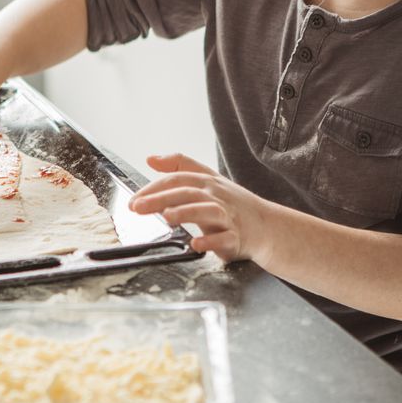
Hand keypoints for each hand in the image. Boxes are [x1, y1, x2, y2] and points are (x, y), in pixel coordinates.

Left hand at [129, 153, 269, 261]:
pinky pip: (224, 239)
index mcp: (207, 183)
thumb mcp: (208, 179)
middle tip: (137, 207)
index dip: (153, 188)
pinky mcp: (237, 237)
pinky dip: (211, 241)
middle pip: (187, 192)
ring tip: (167, 217)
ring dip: (186, 212)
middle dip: (160, 199)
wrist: (268, 226)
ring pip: (207, 211)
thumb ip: (180, 167)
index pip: (177, 179)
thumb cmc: (233, 204)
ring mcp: (228, 217)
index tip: (133, 199)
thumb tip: (151, 159)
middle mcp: (216, 196)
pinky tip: (196, 244)